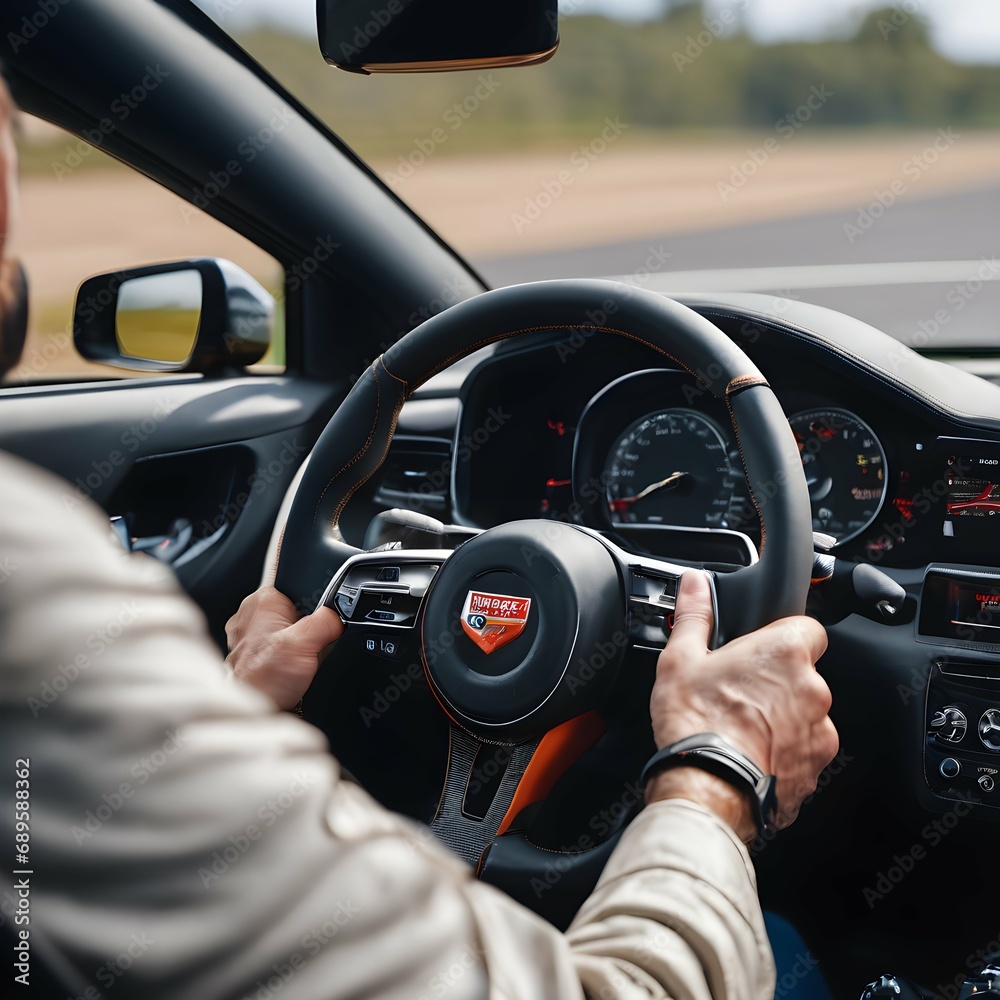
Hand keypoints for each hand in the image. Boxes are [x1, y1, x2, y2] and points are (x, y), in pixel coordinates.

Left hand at [225, 586, 343, 709]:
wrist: (250, 712)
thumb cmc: (263, 682)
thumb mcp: (305, 645)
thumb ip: (328, 621)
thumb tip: (341, 615)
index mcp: (263, 599)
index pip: (301, 582)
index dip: (320, 599)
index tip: (323, 619)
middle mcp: (252, 612)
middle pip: (300, 607)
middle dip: (313, 626)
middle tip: (310, 645)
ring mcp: (251, 632)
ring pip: (293, 627)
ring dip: (302, 643)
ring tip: (299, 659)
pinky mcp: (254, 651)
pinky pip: (284, 644)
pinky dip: (291, 655)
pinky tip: (291, 668)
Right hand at [647, 570, 837, 839]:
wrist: (708, 787)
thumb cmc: (697, 722)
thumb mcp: (681, 659)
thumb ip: (694, 616)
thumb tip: (694, 585)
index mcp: (785, 652)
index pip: (807, 629)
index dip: (782, 638)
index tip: (759, 650)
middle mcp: (813, 690)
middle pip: (802, 675)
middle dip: (775, 683)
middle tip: (736, 693)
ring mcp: (819, 733)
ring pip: (804, 716)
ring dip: (781, 720)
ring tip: (739, 729)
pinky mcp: (815, 770)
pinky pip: (802, 754)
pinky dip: (782, 755)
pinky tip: (747, 755)